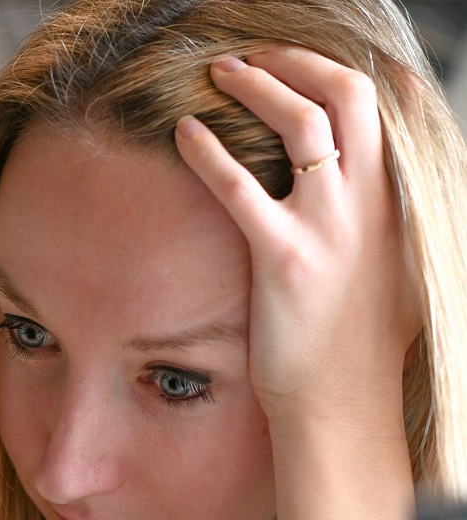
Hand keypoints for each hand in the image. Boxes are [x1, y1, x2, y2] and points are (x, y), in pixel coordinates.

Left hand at [174, 49, 420, 435]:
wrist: (340, 402)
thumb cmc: (357, 349)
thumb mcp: (395, 276)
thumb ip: (387, 230)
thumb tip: (372, 210)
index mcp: (395, 202)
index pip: (391, 107)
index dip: (351, 71)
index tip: (315, 59)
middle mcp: (369, 203)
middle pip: (346, 95)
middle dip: (298, 62)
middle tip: (255, 56)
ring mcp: (329, 227)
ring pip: (301, 122)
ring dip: (258, 84)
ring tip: (219, 73)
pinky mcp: (283, 257)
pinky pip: (240, 187)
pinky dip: (210, 151)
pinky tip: (184, 132)